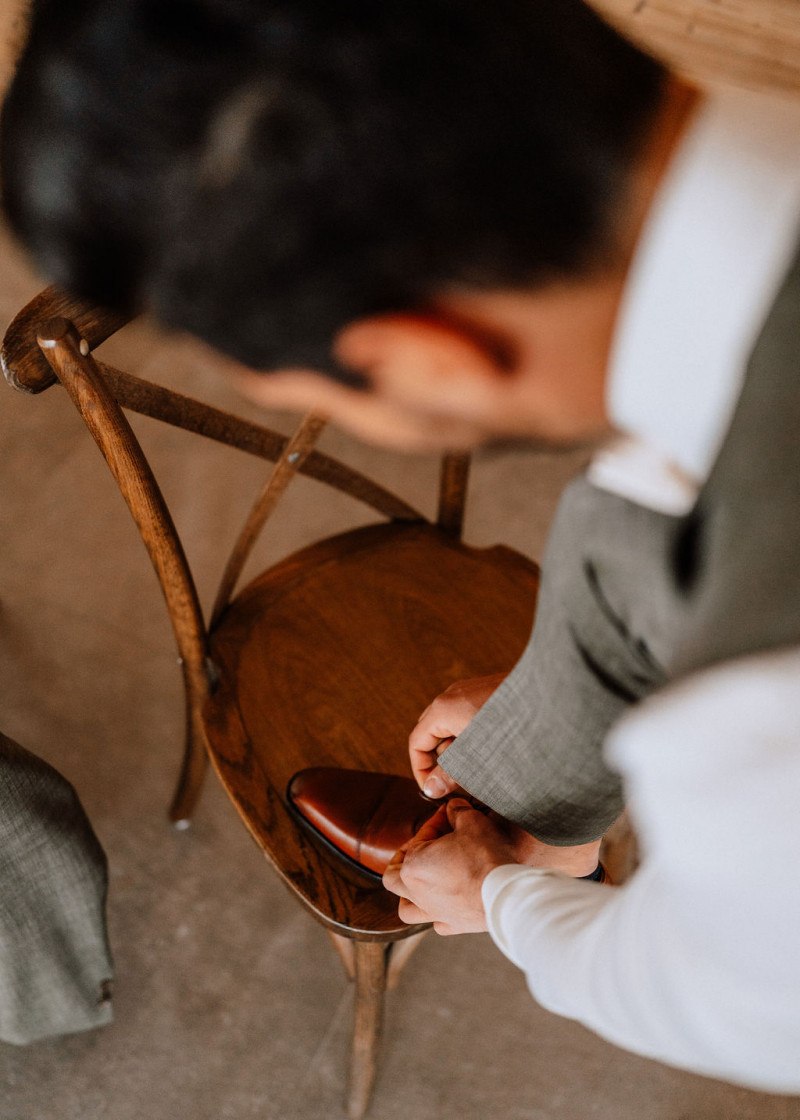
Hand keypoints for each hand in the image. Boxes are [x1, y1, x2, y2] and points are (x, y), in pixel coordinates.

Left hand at [382, 798, 517, 934]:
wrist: (507, 893)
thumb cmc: (485, 857)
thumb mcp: (471, 821)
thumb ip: (457, 811)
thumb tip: (455, 807)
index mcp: (413, 865)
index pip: (419, 838)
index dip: (434, 823)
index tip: (448, 816)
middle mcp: (416, 892)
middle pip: (393, 877)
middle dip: (402, 860)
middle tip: (419, 849)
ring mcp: (433, 912)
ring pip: (406, 908)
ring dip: (409, 895)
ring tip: (422, 882)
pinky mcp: (453, 925)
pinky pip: (436, 922)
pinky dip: (438, 913)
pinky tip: (448, 903)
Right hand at [409, 673, 507, 798]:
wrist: (556, 694)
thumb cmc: (515, 727)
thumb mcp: (479, 758)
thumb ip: (451, 774)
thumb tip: (430, 789)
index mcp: (444, 709)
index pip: (417, 742)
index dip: (421, 770)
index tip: (434, 791)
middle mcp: (454, 695)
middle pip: (433, 733)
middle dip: (442, 761)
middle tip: (458, 785)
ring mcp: (473, 690)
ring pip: (454, 727)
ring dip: (461, 752)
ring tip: (481, 772)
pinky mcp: (492, 692)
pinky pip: (471, 718)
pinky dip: (475, 739)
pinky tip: (496, 755)